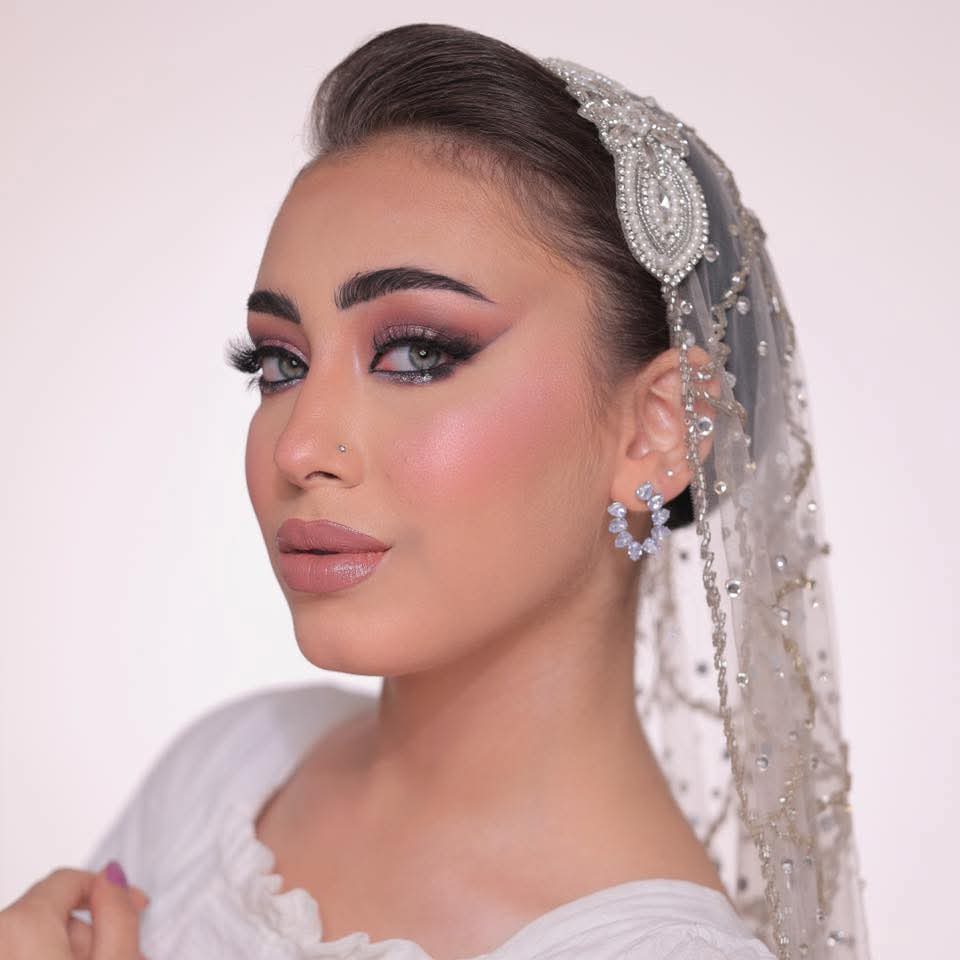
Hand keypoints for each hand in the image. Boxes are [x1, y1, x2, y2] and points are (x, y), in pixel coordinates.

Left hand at [0, 861, 149, 958]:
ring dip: (71, 951)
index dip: (112, 888)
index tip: (135, 904)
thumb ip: (118, 913)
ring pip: (36, 938)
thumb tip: (112, 878)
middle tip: (119, 954)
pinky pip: (21, 953)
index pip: (69, 878)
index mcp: (22, 924)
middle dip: (92, 931)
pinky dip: (48, 959)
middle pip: (53, 912)